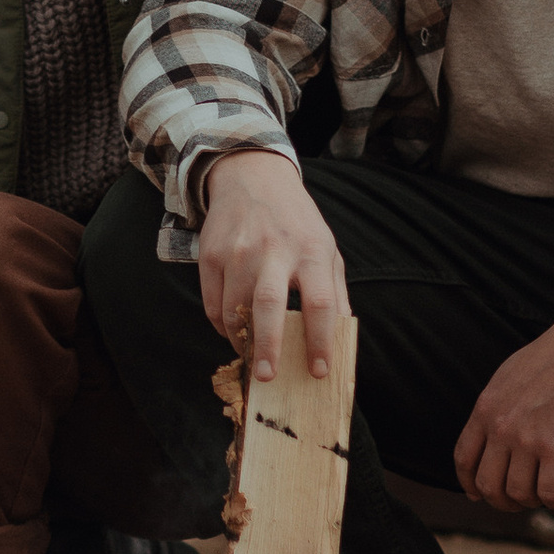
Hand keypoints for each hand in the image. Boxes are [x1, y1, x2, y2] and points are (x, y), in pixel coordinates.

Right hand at [196, 148, 349, 384]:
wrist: (252, 176)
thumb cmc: (296, 221)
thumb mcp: (326, 247)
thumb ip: (335, 292)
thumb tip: (342, 338)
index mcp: (310, 251)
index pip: (320, 303)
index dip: (321, 341)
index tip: (319, 370)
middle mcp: (273, 250)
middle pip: (269, 305)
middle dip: (268, 346)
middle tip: (267, 377)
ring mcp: (238, 251)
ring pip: (233, 308)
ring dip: (241, 340)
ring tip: (252, 356)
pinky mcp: (210, 254)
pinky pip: (212, 303)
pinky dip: (221, 326)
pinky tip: (233, 331)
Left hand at [452, 311, 553, 510]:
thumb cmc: (551, 359)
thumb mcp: (506, 379)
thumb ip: (493, 408)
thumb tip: (488, 432)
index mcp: (485, 410)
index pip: (464, 459)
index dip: (469, 484)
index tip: (479, 495)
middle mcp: (501, 428)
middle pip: (488, 485)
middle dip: (501, 501)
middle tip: (518, 502)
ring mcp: (527, 440)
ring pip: (518, 494)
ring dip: (531, 501)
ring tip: (544, 495)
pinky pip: (548, 493)